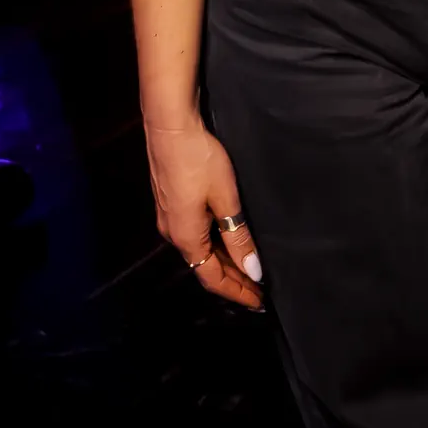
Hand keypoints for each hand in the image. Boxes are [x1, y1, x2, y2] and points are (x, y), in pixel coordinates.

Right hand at [145, 119, 263, 309]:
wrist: (169, 125)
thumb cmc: (197, 158)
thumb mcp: (225, 198)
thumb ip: (238, 236)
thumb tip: (252, 270)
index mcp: (186, 238)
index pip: (213, 279)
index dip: (237, 292)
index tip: (258, 302)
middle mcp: (173, 233)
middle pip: (205, 268)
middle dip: (233, 280)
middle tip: (259, 289)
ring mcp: (170, 218)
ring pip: (200, 251)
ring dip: (224, 262)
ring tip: (249, 268)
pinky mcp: (171, 203)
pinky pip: (195, 235)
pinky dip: (214, 245)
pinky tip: (228, 240)